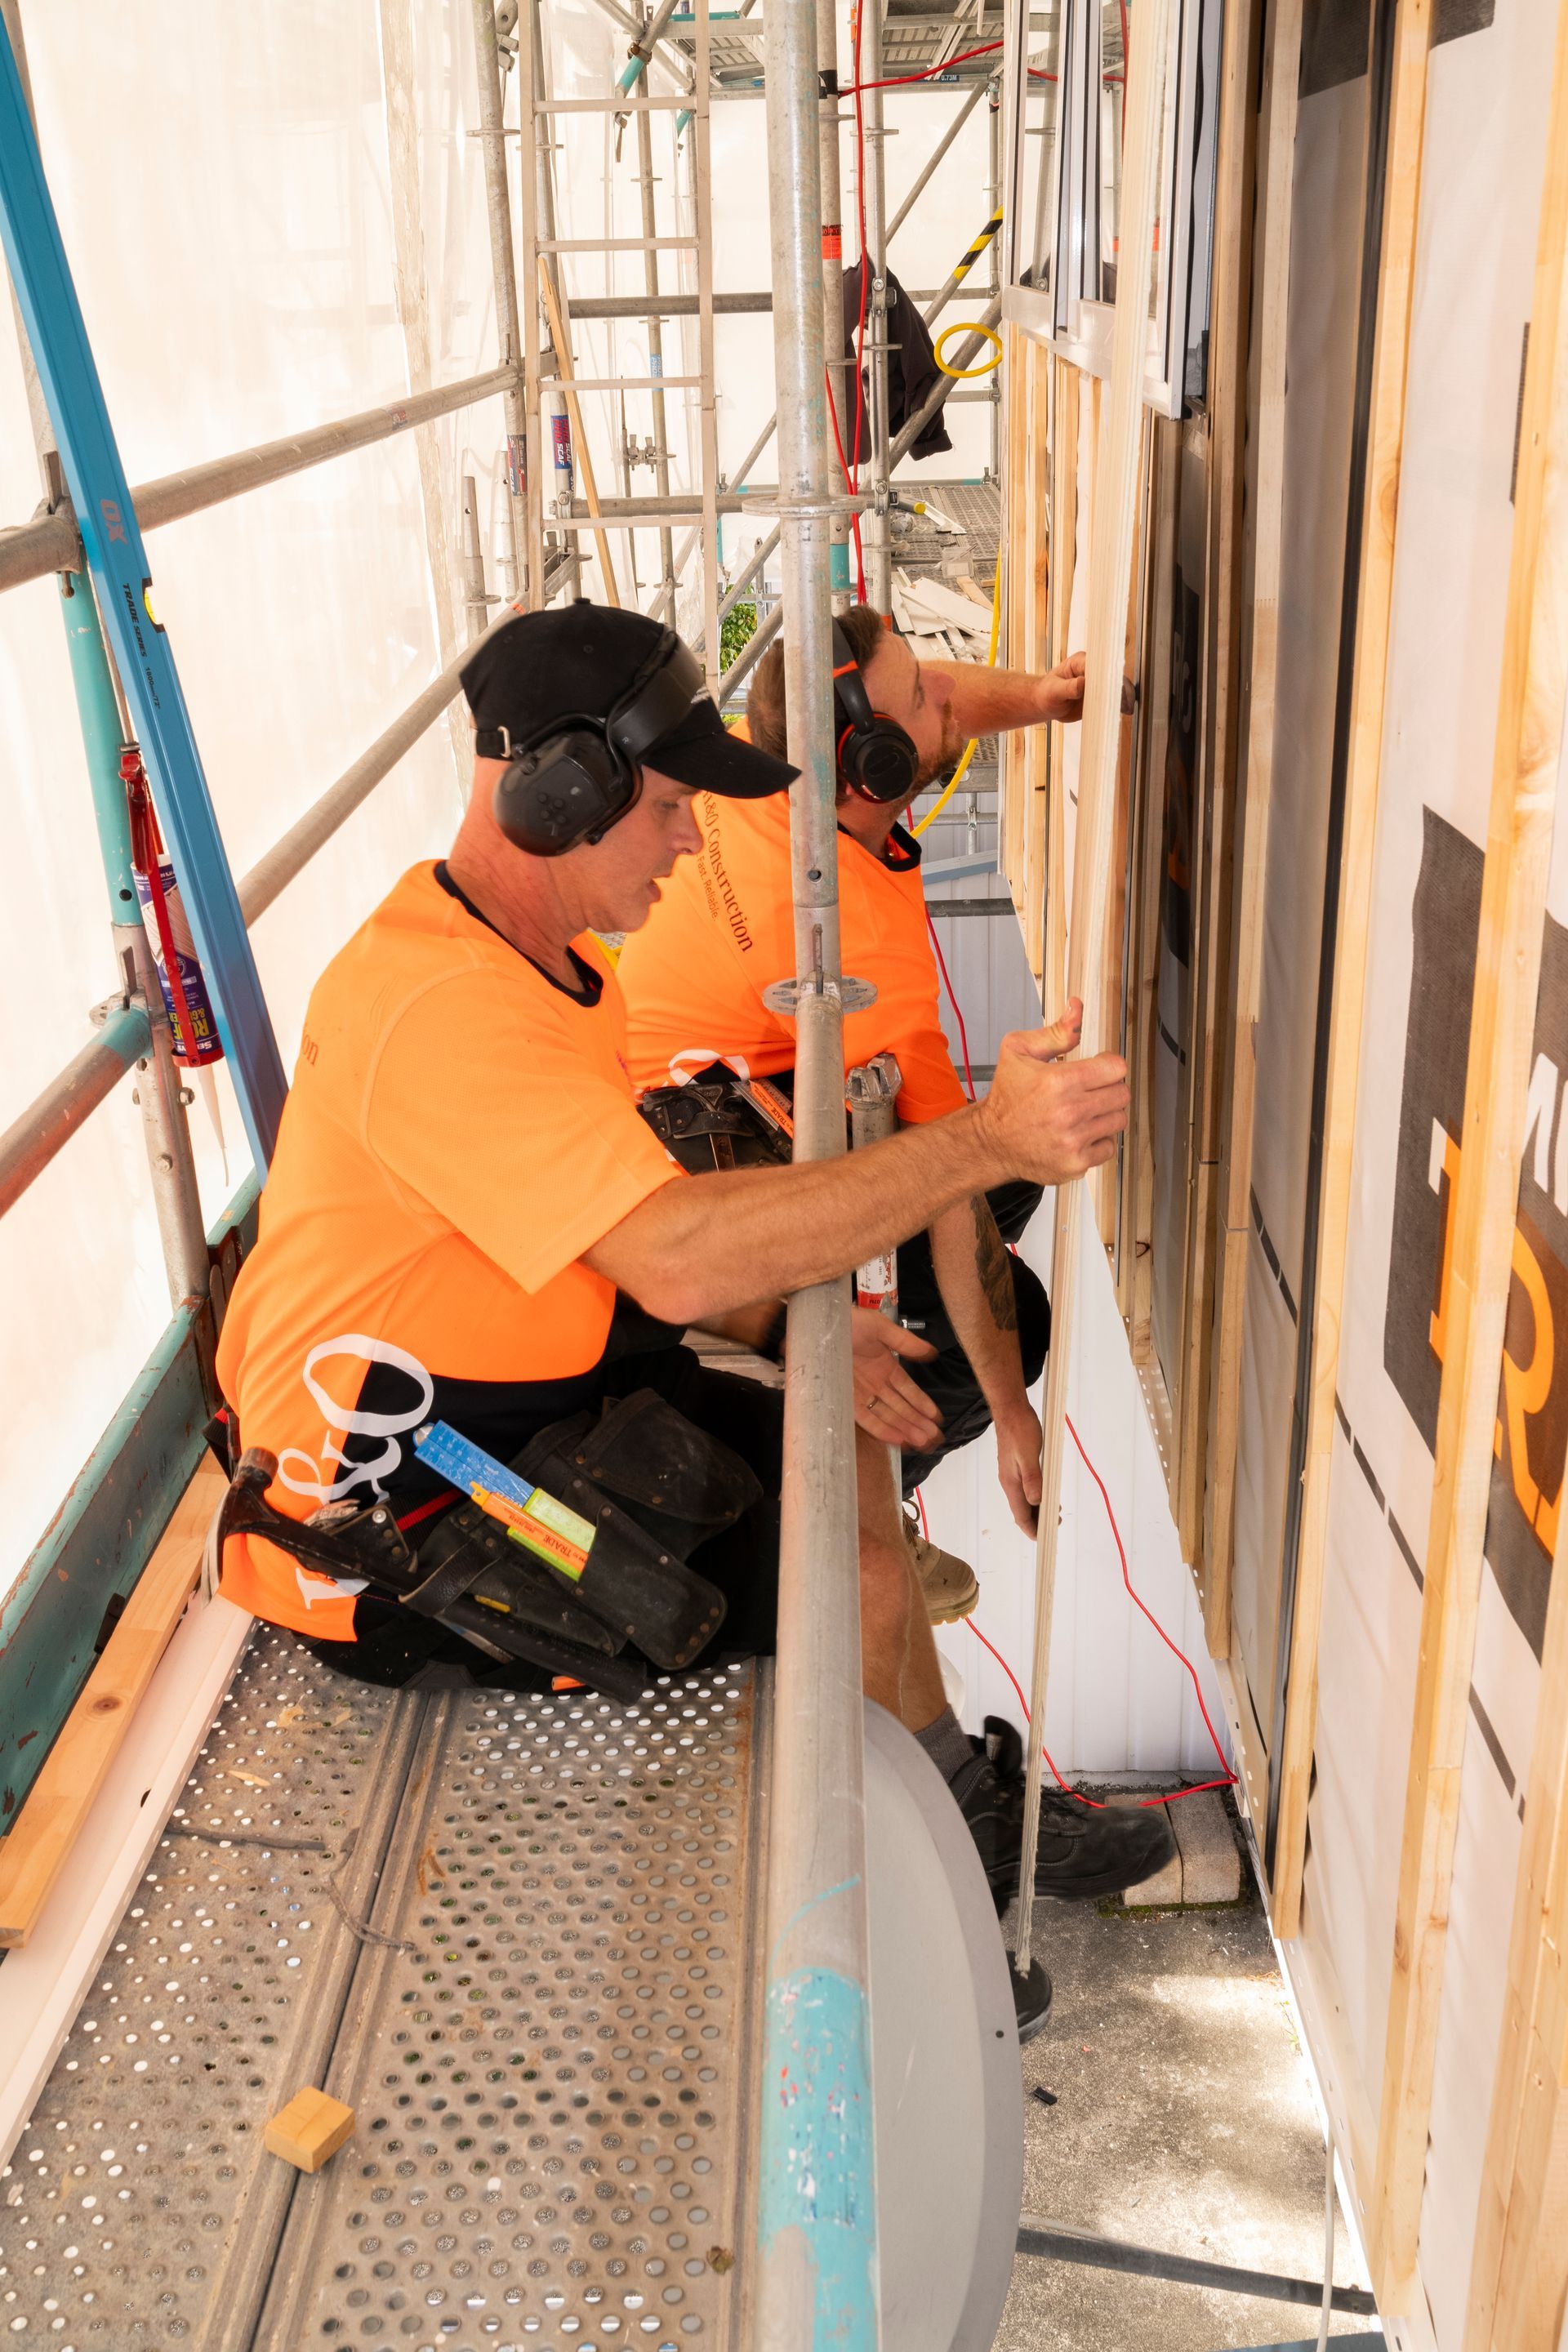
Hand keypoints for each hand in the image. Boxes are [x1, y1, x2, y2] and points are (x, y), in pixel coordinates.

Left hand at [850, 1306, 942, 1451]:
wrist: (819, 1326)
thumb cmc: (848, 1322)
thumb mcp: (880, 1327)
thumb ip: (906, 1342)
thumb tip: (931, 1353)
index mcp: (885, 1366)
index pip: (908, 1391)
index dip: (922, 1405)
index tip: (936, 1418)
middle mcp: (874, 1383)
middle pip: (899, 1407)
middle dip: (917, 1423)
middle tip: (933, 1438)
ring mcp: (860, 1393)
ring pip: (886, 1416)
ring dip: (903, 1429)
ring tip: (921, 1443)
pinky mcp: (844, 1399)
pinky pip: (866, 1418)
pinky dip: (881, 1429)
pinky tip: (897, 1439)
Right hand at [977, 1000, 1128, 1185]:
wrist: (990, 1141)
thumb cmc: (1006, 1096)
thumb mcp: (1019, 1051)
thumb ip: (1056, 1031)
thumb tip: (1077, 1008)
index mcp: (1059, 1081)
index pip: (1116, 1068)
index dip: (1108, 1065)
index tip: (1097, 1070)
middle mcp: (1069, 1112)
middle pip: (1121, 1094)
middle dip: (1108, 1089)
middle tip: (1089, 1091)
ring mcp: (1074, 1140)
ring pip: (1118, 1120)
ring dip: (1104, 1114)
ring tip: (1083, 1112)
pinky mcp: (1076, 1163)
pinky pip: (1108, 1147)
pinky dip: (1097, 1140)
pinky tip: (1078, 1133)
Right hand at [995, 1399, 1043, 1535]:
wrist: (1010, 1410)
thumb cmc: (1020, 1429)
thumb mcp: (1029, 1454)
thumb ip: (1033, 1479)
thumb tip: (1036, 1501)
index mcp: (1011, 1482)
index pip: (1020, 1514)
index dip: (1031, 1528)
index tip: (1042, 1538)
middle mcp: (1009, 1481)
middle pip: (1021, 1510)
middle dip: (1035, 1522)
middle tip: (1053, 1526)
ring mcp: (1011, 1474)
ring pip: (1023, 1500)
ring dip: (1036, 1509)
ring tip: (1052, 1512)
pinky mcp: (1015, 1467)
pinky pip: (1024, 1489)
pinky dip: (1035, 1496)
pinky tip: (1044, 1494)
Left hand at [1041, 653, 1134, 721]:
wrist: (1046, 703)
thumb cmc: (1047, 693)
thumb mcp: (1054, 690)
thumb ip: (1068, 687)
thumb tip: (1083, 683)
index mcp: (1081, 662)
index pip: (1099, 666)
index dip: (1109, 675)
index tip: (1115, 686)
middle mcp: (1092, 670)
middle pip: (1112, 675)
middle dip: (1121, 687)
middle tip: (1125, 701)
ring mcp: (1098, 682)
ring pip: (1116, 686)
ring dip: (1124, 696)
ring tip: (1128, 708)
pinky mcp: (1100, 694)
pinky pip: (1112, 697)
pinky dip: (1120, 703)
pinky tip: (1126, 710)